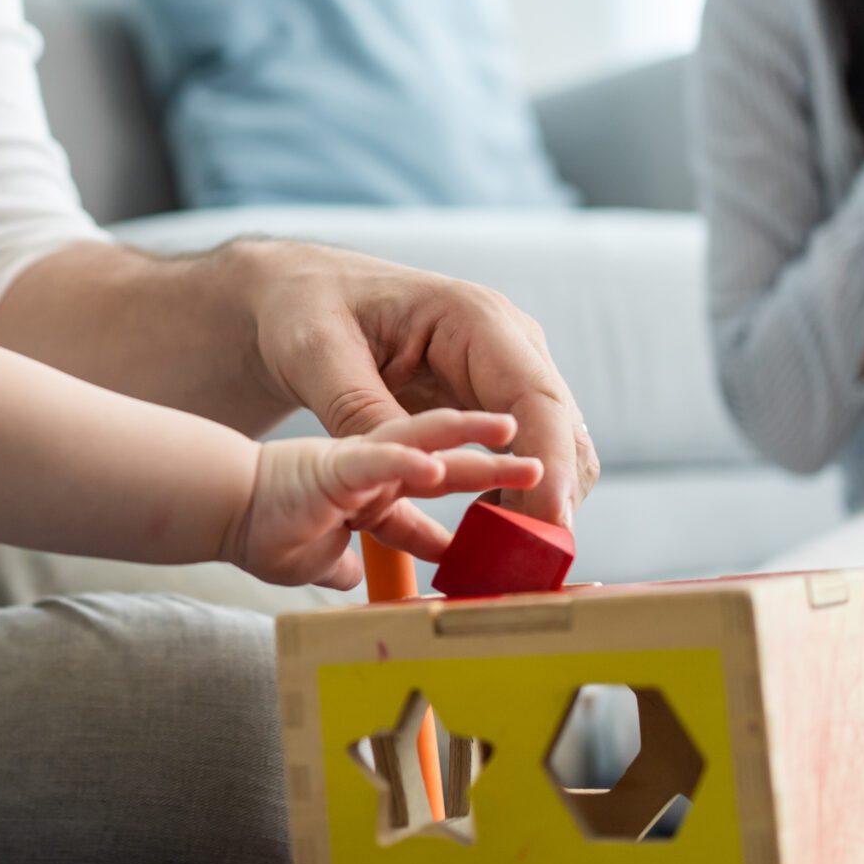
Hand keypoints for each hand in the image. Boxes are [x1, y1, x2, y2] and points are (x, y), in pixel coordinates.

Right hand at [223, 408, 537, 588]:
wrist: (220, 508)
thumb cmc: (261, 527)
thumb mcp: (316, 557)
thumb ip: (340, 563)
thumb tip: (351, 580)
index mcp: (374, 489)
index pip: (431, 497)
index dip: (469, 511)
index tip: (508, 532)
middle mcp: (373, 469)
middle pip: (446, 462)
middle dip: (494, 466)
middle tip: (541, 466)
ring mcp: (357, 462)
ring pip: (421, 442)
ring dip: (467, 440)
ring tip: (508, 432)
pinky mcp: (334, 463)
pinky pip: (375, 459)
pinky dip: (405, 462)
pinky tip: (433, 465)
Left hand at [246, 244, 596, 527]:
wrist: (303, 298)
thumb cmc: (307, 313)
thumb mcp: (320, 358)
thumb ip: (365, 412)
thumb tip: (416, 472)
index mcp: (472, 318)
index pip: (536, 397)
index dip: (550, 463)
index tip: (549, 525)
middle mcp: (506, 343)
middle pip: (560, 429)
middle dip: (555, 497)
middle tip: (530, 565)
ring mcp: (506, 373)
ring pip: (553, 449)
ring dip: (538, 505)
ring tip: (505, 562)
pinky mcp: (492, 402)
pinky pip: (524, 457)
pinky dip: (516, 500)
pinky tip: (486, 537)